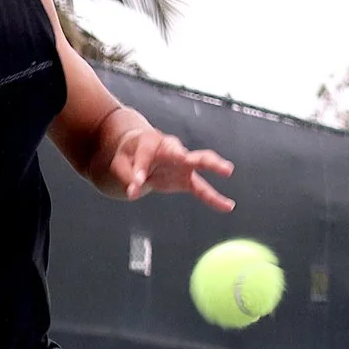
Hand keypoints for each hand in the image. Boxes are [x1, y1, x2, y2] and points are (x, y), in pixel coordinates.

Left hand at [110, 126, 234, 210]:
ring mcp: (182, 163)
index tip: (137, 183)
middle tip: (184, 157)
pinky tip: (228, 206)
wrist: (141, 151)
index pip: (146, 154)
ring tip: (227, 170)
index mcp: (150, 142)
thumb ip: (126, 176)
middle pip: (179, 150)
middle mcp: (170, 149)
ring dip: (212, 165)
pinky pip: (202, 189)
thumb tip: (133, 192)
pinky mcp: (187, 178)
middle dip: (182, 154)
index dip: (141, 168)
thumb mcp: (121, 163)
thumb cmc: (130, 154)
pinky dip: (214, 198)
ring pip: (200, 162)